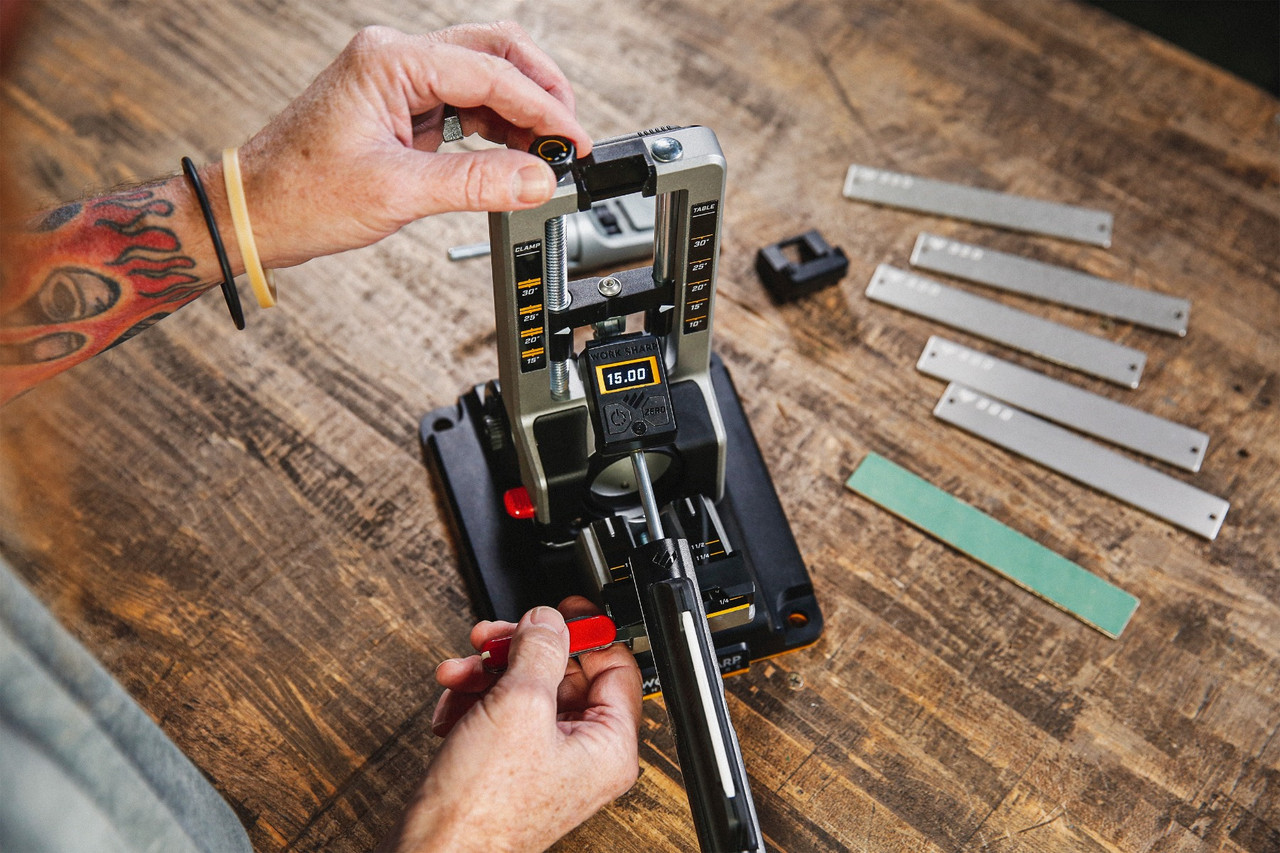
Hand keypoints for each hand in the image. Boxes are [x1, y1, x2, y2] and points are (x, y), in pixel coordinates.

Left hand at [218, 22, 591, 268]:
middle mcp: (395, 57)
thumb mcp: (399, 192)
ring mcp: (398, 79)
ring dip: (521, 111)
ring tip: (549, 151)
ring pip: (483, 75)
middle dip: (540, 91)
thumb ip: (477, 183)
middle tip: (570, 136)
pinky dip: (496, 126)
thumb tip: (538, 179)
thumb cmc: (302, 194)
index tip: (575, 143)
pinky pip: (464, 103)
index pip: (490, 73)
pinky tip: (516, 154)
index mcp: (390, 61)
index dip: (543, 109)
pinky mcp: (400, 104)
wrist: (257, 213)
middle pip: (494, 52)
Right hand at [380, 597, 641, 852]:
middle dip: (520, 651)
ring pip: (525, 691)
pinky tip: (452, 708)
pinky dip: (474, 703)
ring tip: (461, 673)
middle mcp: (583, 756)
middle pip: (562, 674)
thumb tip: (548, 621)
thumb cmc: (482, 810)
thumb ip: (540, 650)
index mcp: (608, 746)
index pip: (616, 667)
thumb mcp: (519, 705)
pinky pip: (500, 716)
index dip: (588, 632)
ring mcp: (544, 763)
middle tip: (493, 638)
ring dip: (488, 674)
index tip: (562, 609)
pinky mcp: (508, 769)